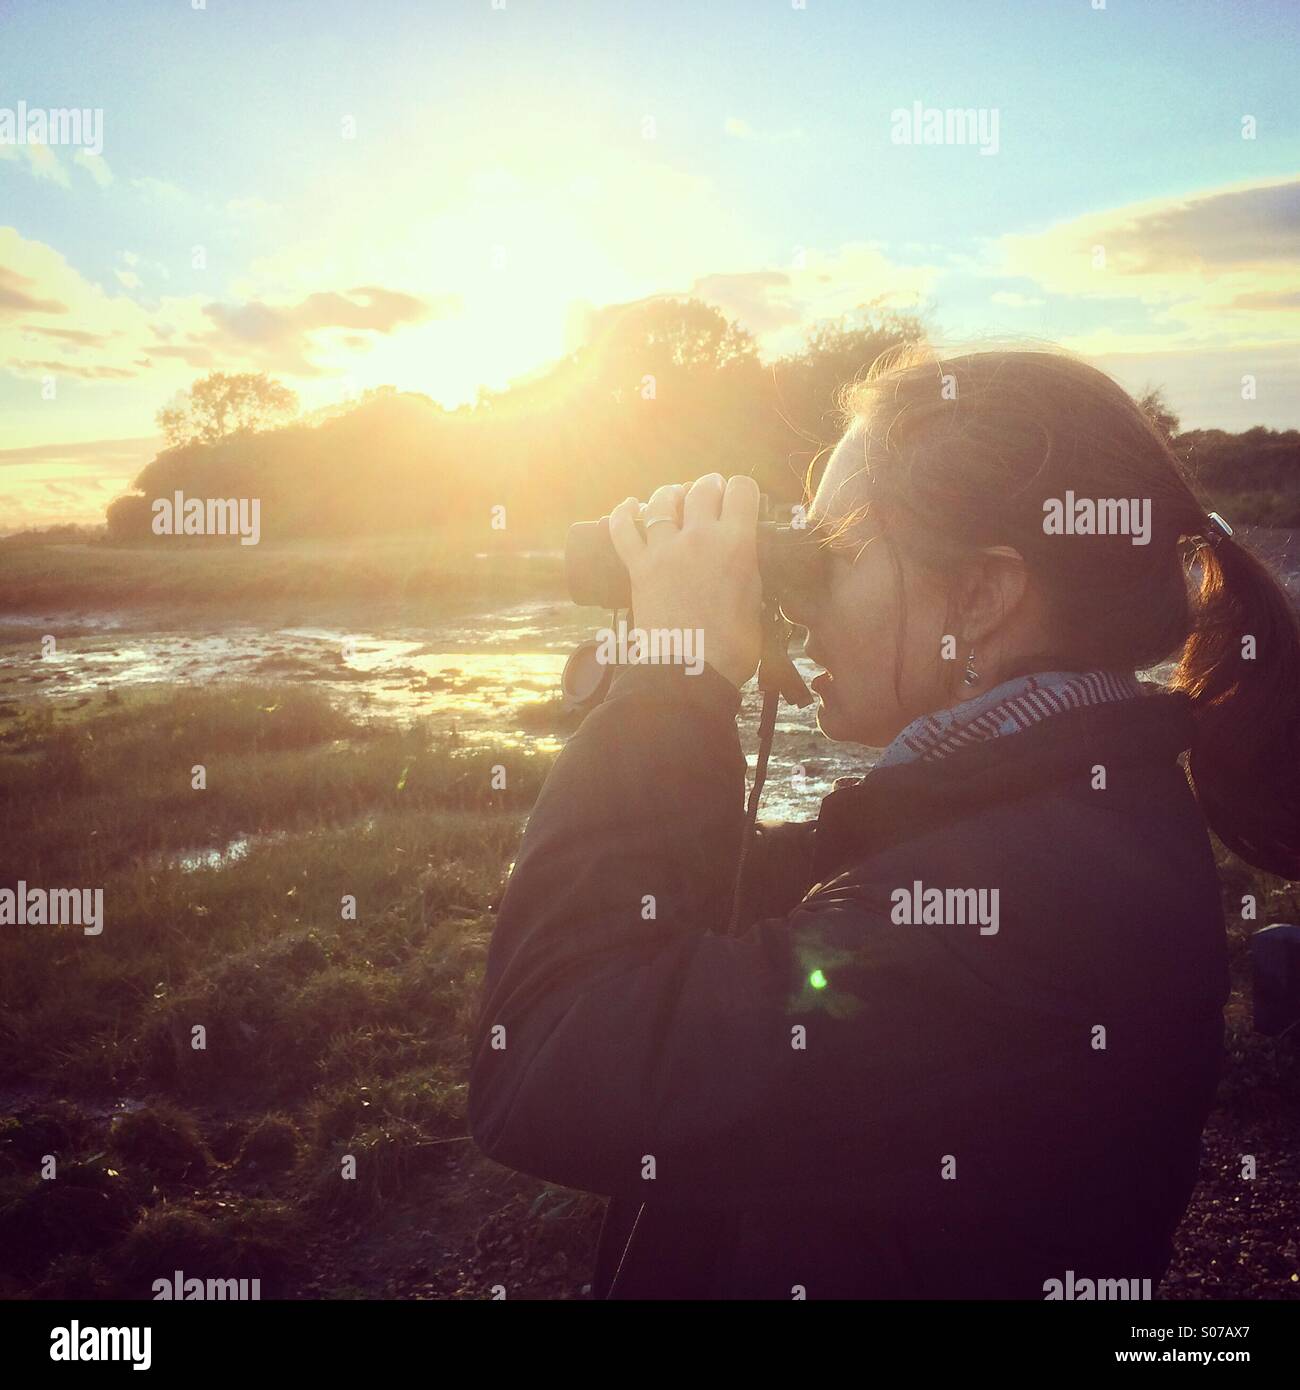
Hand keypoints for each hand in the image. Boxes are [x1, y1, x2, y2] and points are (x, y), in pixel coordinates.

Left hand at [609, 473, 762, 688]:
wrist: (690, 672)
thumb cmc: (730, 647)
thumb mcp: (757, 602)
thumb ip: (750, 572)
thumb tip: (744, 561)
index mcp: (736, 543)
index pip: (742, 491)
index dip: (742, 491)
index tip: (741, 499)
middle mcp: (700, 537)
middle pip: (703, 488)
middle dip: (709, 487)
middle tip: (711, 495)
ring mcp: (665, 549)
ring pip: (663, 500)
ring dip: (672, 494)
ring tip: (676, 498)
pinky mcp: (638, 566)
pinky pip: (623, 529)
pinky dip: (623, 513)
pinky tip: (629, 506)